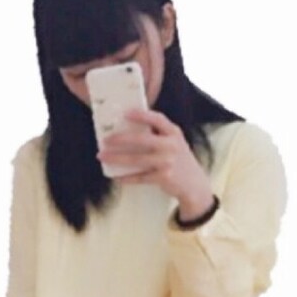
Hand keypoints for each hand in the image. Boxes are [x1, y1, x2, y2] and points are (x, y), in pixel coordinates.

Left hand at [100, 108, 214, 220]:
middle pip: (142, 139)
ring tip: (102, 156)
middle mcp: (171, 146)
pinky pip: (139, 177)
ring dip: (116, 158)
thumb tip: (129, 128)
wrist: (194, 184)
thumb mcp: (173, 143)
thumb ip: (158, 135)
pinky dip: (126, 177)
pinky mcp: (163, 177)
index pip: (157, 119)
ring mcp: (167, 162)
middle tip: (105, 139)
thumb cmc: (178, 159)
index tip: (125, 113)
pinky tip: (115, 176)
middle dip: (121, 138)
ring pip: (136, 159)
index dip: (141, 115)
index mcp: (174, 133)